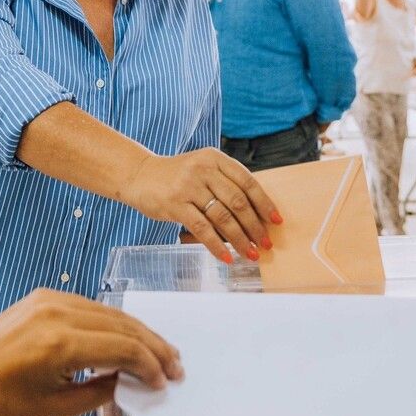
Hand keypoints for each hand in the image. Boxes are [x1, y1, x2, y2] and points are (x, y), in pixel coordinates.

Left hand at [0, 290, 182, 415]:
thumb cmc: (3, 402)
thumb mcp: (59, 409)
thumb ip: (102, 391)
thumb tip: (131, 381)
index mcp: (61, 344)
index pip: (123, 347)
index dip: (149, 365)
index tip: (164, 381)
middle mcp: (57, 313)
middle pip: (122, 324)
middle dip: (151, 345)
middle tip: (174, 364)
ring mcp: (49, 300)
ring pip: (108, 312)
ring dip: (136, 331)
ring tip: (157, 352)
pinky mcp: (43, 297)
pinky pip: (89, 306)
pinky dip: (111, 322)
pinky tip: (125, 338)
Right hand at [121, 149, 281, 263]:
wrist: (139, 175)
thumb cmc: (176, 176)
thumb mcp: (202, 169)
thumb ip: (224, 183)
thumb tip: (255, 214)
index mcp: (215, 158)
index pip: (247, 181)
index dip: (264, 203)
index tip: (276, 221)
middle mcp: (203, 169)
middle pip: (238, 201)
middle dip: (255, 226)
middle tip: (265, 244)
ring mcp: (188, 186)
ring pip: (222, 217)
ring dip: (240, 239)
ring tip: (250, 254)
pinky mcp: (175, 204)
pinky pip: (202, 228)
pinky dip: (217, 245)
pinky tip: (226, 257)